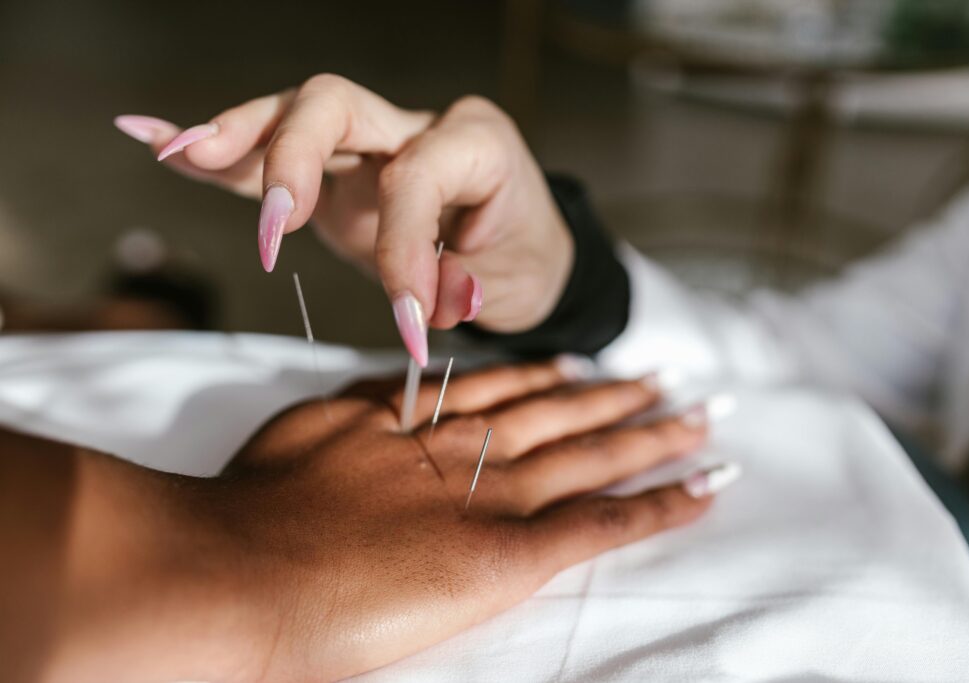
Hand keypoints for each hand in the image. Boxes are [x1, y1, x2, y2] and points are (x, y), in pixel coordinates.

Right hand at [20, 361, 723, 681]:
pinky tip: (704, 486)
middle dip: (616, 394)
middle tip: (665, 378)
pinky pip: (605, 521)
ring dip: (652, 433)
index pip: (504, 389)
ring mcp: (495, 496)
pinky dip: (661, 502)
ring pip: (595, 453)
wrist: (244, 567)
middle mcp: (466, 448)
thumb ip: (354, 413)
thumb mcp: (302, 435)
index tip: (580, 364)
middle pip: (562, 412)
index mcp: (417, 422)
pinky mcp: (513, 551)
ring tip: (699, 414)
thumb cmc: (253, 512)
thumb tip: (384, 395)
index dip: (549, 375)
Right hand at [115, 76, 574, 364]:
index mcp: (473, 140)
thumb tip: (429, 303)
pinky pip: (271, 153)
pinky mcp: (334, 173)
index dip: (405, 249)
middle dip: (293, 161)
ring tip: (180, 155)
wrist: (520, 247)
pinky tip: (160, 144)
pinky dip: (218, 152)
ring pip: (289, 115)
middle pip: (332, 103)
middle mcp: (412, 126)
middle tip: (277, 232)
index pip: (415, 178)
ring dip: (234, 139)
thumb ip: (466, 284)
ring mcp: (367, 143)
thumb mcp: (514, 275)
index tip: (409, 320)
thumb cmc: (517, 253)